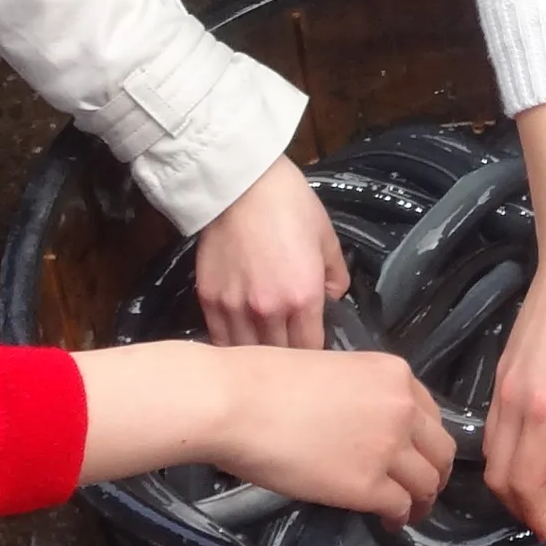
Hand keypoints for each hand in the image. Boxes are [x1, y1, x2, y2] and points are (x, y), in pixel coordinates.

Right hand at [76, 341, 453, 524]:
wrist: (242, 404)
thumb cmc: (270, 382)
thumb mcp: (336, 372)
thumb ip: (362, 397)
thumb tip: (360, 424)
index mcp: (396, 373)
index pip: (430, 413)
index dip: (426, 439)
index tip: (418, 455)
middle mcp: (403, 407)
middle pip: (440, 448)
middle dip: (434, 471)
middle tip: (422, 489)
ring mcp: (389, 446)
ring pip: (427, 480)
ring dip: (422, 499)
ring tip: (411, 512)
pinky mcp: (367, 485)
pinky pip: (400, 505)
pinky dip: (400, 517)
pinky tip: (390, 522)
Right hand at [195, 155, 348, 348]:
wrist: (243, 187)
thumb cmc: (290, 206)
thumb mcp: (327, 238)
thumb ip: (336, 275)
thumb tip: (334, 298)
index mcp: (303, 297)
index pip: (311, 348)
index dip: (317, 354)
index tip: (317, 348)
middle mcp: (268, 311)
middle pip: (280, 357)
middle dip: (290, 359)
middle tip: (294, 350)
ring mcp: (235, 309)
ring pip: (248, 355)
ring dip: (260, 356)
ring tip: (267, 352)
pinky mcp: (209, 302)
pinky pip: (221, 340)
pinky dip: (232, 346)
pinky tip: (241, 343)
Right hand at [484, 95, 545, 540]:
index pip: (524, 482)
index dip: (538, 513)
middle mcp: (515, 402)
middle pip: (498, 474)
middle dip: (522, 503)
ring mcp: (503, 382)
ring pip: (491, 450)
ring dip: (513, 476)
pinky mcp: (503, 366)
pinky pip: (493, 424)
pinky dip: (508, 448)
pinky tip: (541, 442)